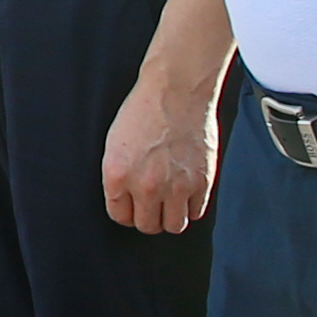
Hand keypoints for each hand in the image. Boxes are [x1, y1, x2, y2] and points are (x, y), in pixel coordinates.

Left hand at [101, 66, 222, 234]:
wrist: (176, 90)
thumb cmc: (144, 110)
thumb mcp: (114, 144)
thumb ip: (120, 177)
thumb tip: (126, 200)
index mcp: (117, 175)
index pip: (119, 216)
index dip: (126, 212)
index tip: (132, 206)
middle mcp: (146, 185)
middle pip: (147, 225)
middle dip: (147, 217)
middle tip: (151, 205)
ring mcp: (176, 186)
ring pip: (173, 226)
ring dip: (170, 217)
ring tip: (169, 203)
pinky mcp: (202, 182)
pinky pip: (196, 213)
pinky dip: (191, 207)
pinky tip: (186, 193)